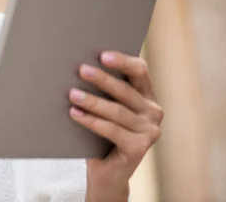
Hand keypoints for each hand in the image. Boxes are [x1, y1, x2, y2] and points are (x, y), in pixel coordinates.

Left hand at [68, 51, 162, 201]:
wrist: (107, 172)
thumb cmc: (102, 133)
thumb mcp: (105, 108)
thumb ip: (103, 90)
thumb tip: (80, 66)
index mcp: (147, 95)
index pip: (140, 71)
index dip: (122, 61)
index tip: (102, 55)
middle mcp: (153, 112)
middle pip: (126, 90)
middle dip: (103, 79)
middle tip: (82, 69)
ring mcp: (149, 131)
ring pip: (117, 111)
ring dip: (93, 101)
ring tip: (72, 94)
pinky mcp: (139, 148)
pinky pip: (112, 131)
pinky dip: (91, 121)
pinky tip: (75, 113)